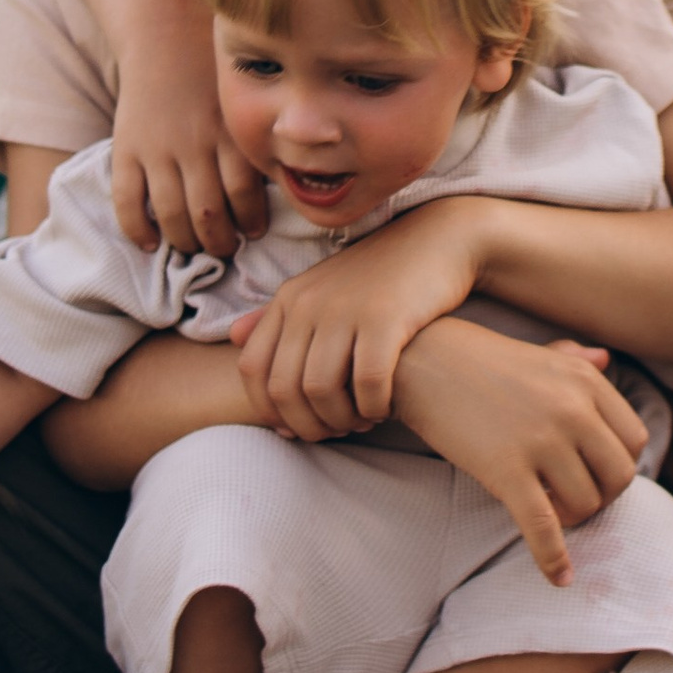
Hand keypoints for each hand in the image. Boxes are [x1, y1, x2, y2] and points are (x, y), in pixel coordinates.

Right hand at [108, 71, 268, 259]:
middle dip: (219, 242)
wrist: (165, 34)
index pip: (244, 194)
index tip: (253, 232)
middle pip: (209, 213)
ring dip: (185, 242)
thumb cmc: (214, 73)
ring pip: (171, 215)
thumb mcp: (243, 101)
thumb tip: (281, 185)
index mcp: (229, 132)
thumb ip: (254, 141)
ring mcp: (158, 148)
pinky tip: (149, 242)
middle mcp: (194, 143)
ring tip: (193, 247)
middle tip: (224, 249)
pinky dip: (138, 230)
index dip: (251, 222)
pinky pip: (128, 201)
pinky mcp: (127, 148)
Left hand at [234, 201, 488, 439]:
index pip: (251, 368)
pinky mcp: (386, 317)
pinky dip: (374, 407)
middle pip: (284, 388)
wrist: (437, 240)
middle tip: (336, 431)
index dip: (268, 409)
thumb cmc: (378, 276)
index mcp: (288, 298)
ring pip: (321, 390)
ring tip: (363, 421)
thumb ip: (278, 317)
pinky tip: (385, 408)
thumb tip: (235, 339)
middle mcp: (309, 302)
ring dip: (341, 420)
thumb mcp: (321, 288)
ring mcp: (345, 308)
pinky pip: (367, 382)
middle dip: (308, 424)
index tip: (297, 427)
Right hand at [391, 319, 649, 583]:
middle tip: (574, 497)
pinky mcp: (506, 469)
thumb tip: (604, 359)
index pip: (634, 439)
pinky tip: (559, 578)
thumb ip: (576, 359)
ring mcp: (541, 440)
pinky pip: (543, 526)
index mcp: (585, 380)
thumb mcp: (539, 354)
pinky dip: (554, 558)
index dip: (618, 465)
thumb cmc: (481, 361)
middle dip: (602, 497)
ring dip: (572, 519)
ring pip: (586, 504)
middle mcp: (572, 408)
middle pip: (619, 476)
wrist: (423, 362)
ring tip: (548, 509)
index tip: (594, 473)